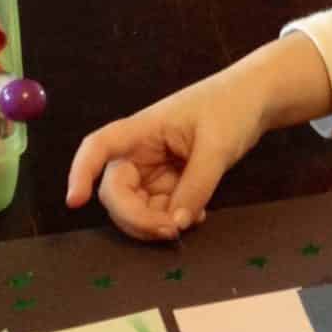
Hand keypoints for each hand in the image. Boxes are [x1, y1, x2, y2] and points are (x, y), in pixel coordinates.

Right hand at [65, 67, 263, 241]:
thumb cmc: (232, 108)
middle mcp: (140, 151)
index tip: (75, 202)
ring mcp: (154, 169)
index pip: (98, 147)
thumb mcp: (217, 147)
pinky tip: (196, 216)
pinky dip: (173, 220)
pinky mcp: (170, 181)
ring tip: (188, 222)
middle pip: (116, 192)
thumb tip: (176, 223)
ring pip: (137, 207)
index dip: (80, 173)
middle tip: (171, 231)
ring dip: (155, 224)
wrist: (256, 101)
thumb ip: (196, 187)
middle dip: (136, 218)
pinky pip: (159, 209)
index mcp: (142, 130)